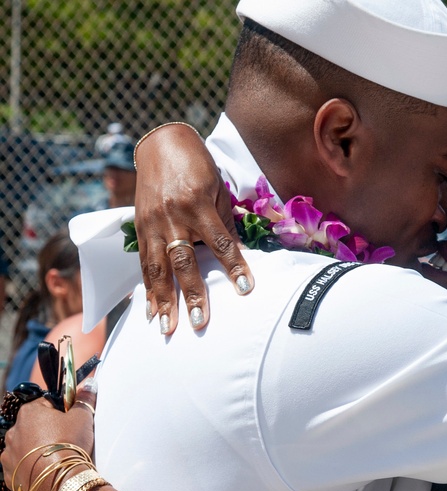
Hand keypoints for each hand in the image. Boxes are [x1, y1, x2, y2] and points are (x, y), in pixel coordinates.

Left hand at [1, 381, 97, 490]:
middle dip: (47, 431)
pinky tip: (46, 471)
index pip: (45, 404)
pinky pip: (20, 466)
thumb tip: (89, 384)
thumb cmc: (70, 444)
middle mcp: (13, 431)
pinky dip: (31, 467)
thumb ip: (84, 399)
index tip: (71, 422)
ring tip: (56, 459)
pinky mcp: (8, 474)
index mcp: (29, 412)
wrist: (60, 482)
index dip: (61, 412)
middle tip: (66, 441)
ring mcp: (8, 454)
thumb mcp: (83, 418)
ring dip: (37, 450)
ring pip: (25, 447)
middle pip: (34, 426)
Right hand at [134, 124, 254, 335]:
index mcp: (198, 204)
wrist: (161, 145)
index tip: (245, 289)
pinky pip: (143, 262)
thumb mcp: (218, 192)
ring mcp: (152, 223)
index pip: (220, 242)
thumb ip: (224, 226)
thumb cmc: (198, 168)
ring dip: (162, 300)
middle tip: (201, 322)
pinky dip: (146, 288)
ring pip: (157, 267)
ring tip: (167, 327)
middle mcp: (173, 216)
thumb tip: (238, 259)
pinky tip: (149, 310)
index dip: (233, 266)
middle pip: (183, 261)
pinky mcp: (139, 227)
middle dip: (191, 294)